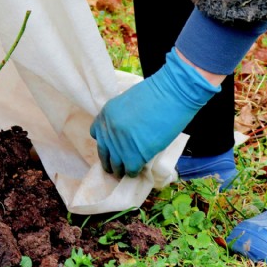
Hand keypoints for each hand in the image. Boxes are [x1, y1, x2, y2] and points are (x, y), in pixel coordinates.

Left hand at [90, 48, 220, 176]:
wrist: (171, 95)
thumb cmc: (155, 94)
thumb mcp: (126, 103)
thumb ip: (120, 118)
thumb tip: (123, 133)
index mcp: (105, 115)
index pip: (96, 134)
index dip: (105, 143)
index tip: (111, 147)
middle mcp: (108, 131)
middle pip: (103, 153)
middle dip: (110, 161)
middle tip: (116, 166)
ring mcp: (119, 145)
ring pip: (115, 165)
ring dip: (121, 170)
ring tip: (126, 171)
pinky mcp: (134, 156)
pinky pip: (130, 170)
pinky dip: (134, 172)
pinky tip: (138, 170)